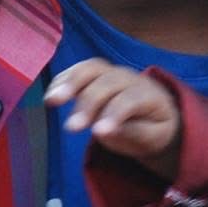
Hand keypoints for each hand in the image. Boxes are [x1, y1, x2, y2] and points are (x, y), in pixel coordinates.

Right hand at [45, 59, 181, 180]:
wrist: (157, 111)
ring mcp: (113, 72)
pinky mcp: (97, 73)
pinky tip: (50, 95)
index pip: (130, 100)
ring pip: (91, 69)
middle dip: (87, 103)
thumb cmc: (153, 128)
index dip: (113, 114)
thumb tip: (106, 131)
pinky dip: (63, 79)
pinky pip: (79, 69)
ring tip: (51, 101)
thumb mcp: (152, 137)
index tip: (97, 133)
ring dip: (69, 83)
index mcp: (150, 95)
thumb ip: (133, 132)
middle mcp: (130, 78)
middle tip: (71, 128)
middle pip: (107, 83)